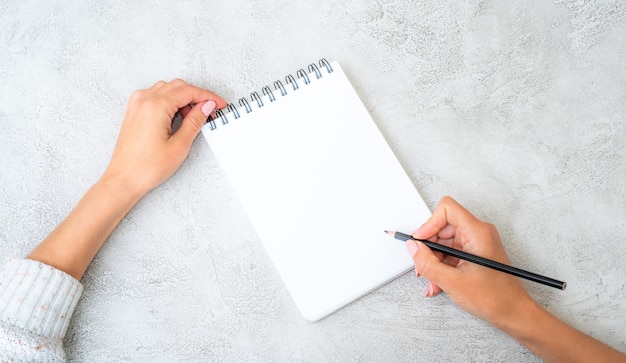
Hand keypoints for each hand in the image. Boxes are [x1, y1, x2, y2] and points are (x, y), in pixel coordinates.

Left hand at [28, 80, 226, 279]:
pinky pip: (156, 95)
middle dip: (197, 96)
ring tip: (194, 117)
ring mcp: (137, 104)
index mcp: (156, 106)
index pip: (189, 92)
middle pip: (178, 86)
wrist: (124, 179)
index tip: (220, 104)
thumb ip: (195, 121)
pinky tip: (177, 116)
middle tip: (210, 111)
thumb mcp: (179, 145)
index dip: (208, 97)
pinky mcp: (134, 111)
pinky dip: (170, 101)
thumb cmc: (147, 167)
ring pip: (167, 89)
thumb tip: (206, 106)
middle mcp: (144, 100)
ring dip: (184, 98)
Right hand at [406, 196, 532, 327]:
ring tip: (433, 281)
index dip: (429, 223)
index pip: (447, 209)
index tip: (421, 241)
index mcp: (477, 232)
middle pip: (442, 227)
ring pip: (444, 242)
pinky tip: (440, 282)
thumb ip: (427, 263)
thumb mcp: (452, 282)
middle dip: (429, 248)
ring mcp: (476, 243)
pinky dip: (442, 266)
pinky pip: (451, 253)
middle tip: (423, 265)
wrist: (513, 313)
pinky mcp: (475, 253)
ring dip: (434, 261)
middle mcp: (478, 233)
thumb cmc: (495, 298)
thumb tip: (413, 247)